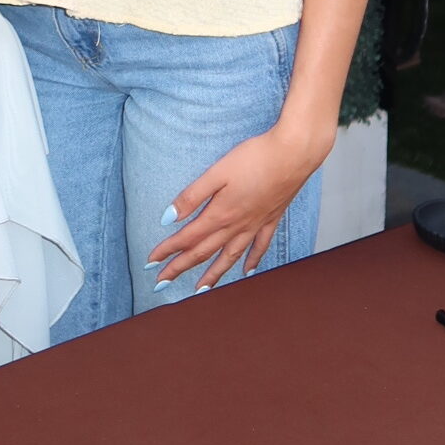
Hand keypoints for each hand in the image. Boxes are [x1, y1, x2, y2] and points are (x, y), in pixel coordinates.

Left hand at [146, 120, 330, 290]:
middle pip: (204, 252)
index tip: (150, 262)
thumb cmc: (255, 157)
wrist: (294, 154)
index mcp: (220, 213)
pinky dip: (252, 261)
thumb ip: (192, 196)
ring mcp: (256, 225)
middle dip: (181, 268)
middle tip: (163, 282)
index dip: (167, 251)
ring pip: (230, 256)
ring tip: (200, 290)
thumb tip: (168, 218)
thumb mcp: (216, 172)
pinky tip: (247, 271)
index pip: (187, 238)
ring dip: (213, 274)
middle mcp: (237, 225)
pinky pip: (259, 247)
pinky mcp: (271, 219)